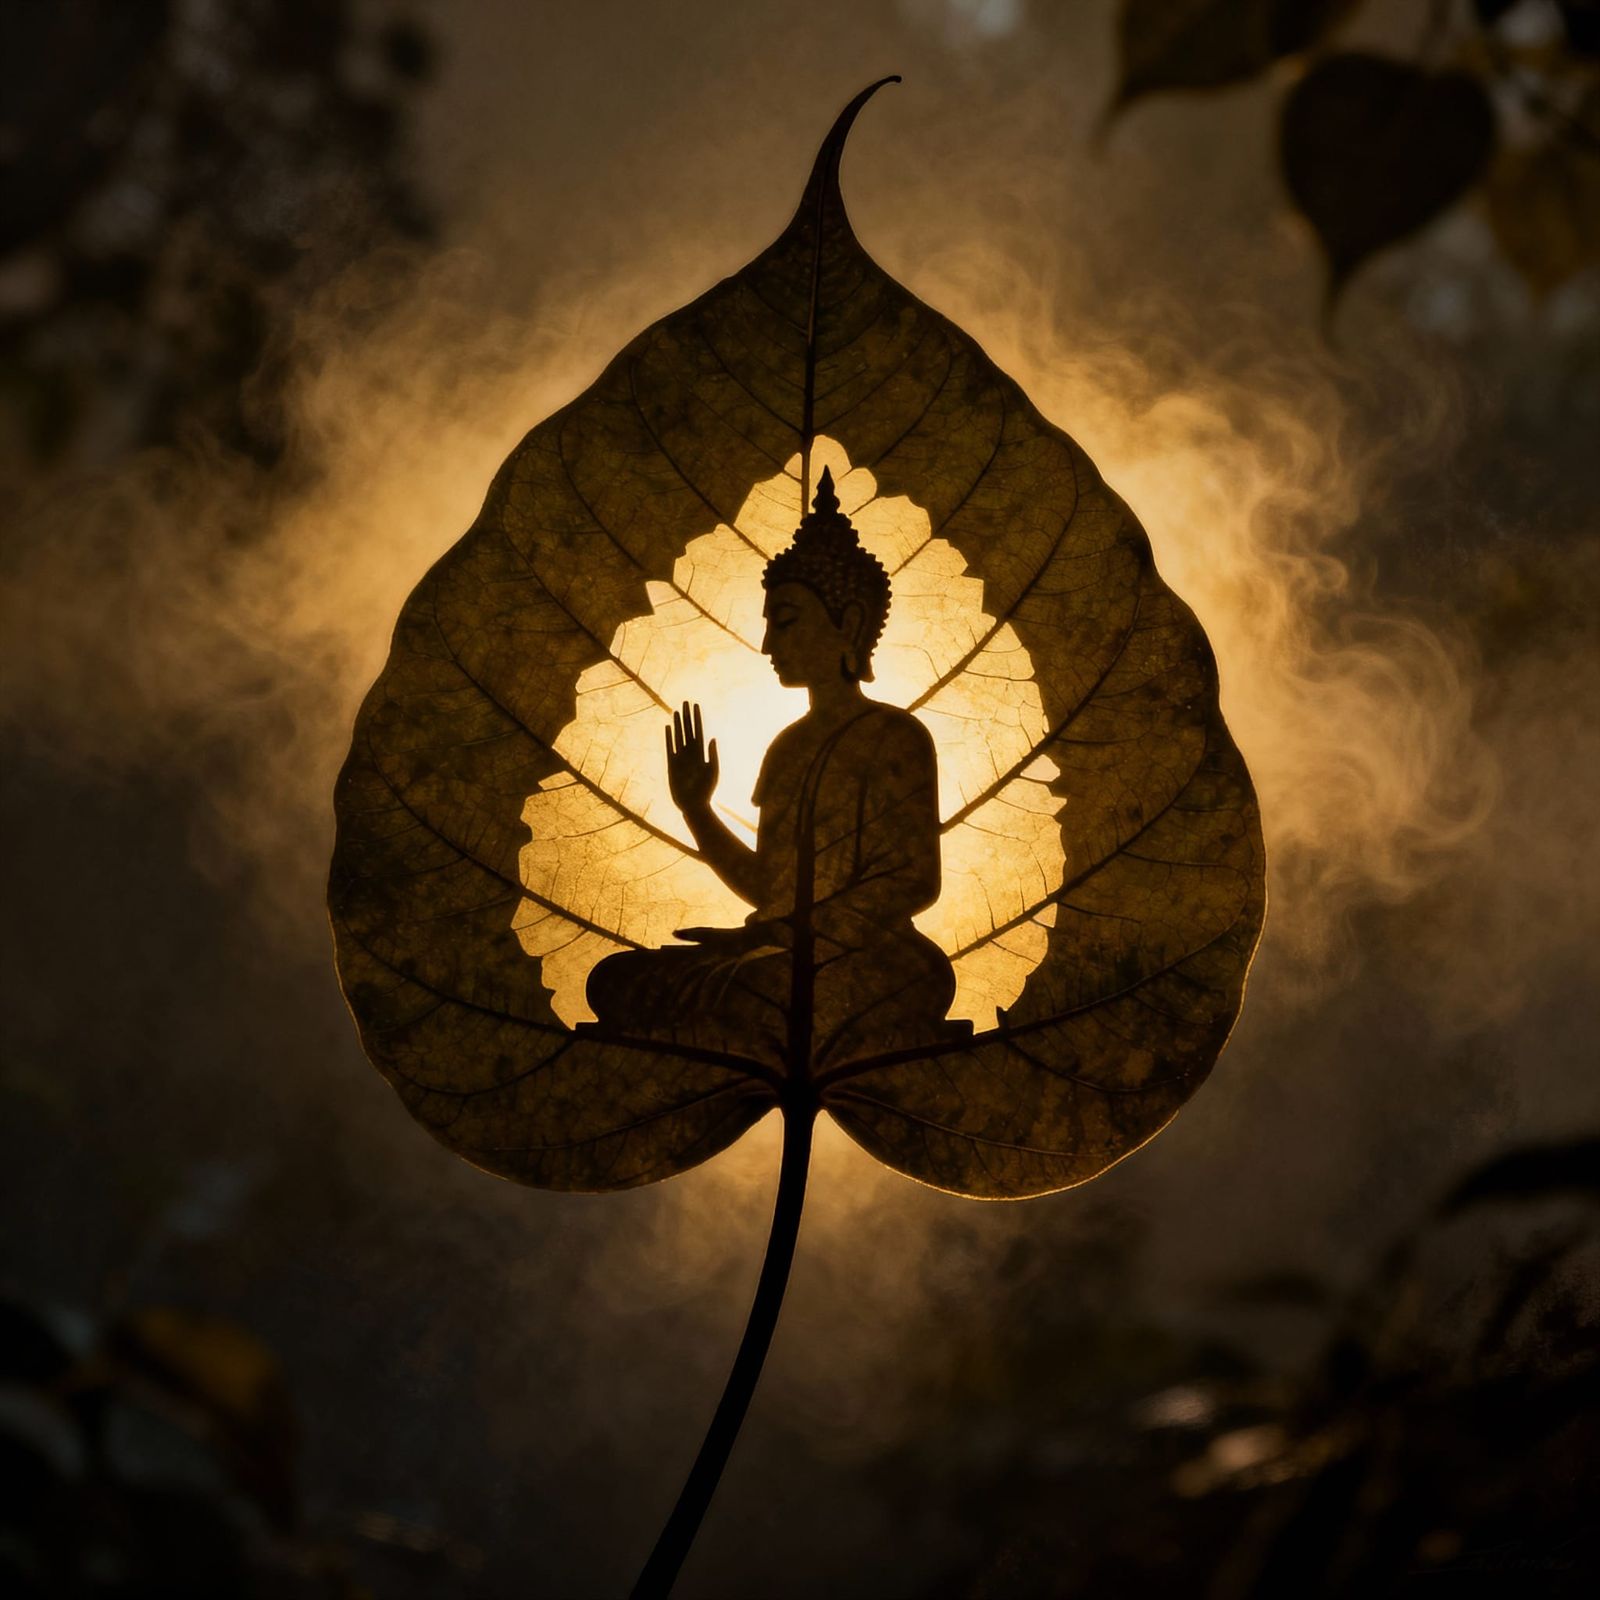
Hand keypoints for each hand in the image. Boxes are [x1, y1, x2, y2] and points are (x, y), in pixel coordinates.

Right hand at [666, 701, 718, 815]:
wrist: (694, 805)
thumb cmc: (706, 790)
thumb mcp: (713, 771)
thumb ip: (712, 755)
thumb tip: (712, 738)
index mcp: (702, 753)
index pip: (699, 731)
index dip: (697, 718)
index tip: (696, 706)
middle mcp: (691, 753)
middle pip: (688, 730)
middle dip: (687, 716)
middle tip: (685, 702)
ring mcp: (681, 757)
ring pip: (678, 736)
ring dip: (677, 724)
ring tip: (675, 711)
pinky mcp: (672, 765)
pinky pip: (669, 748)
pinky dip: (669, 738)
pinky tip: (668, 727)